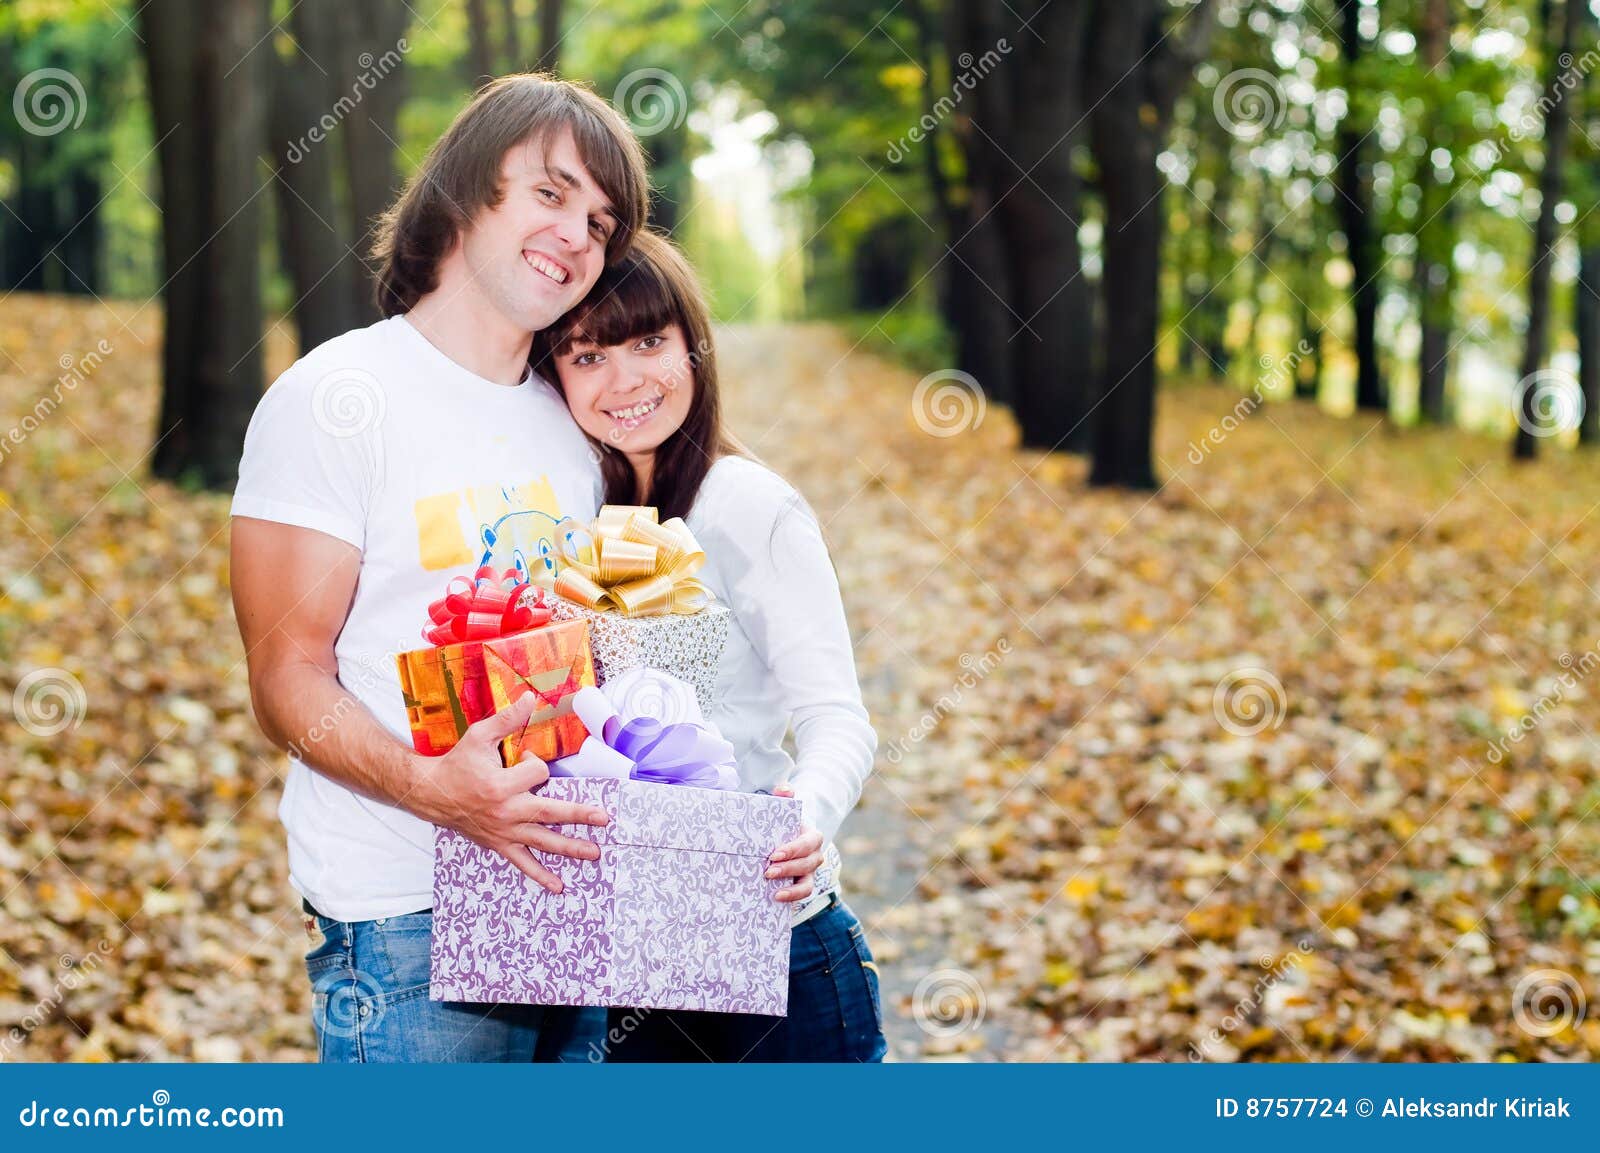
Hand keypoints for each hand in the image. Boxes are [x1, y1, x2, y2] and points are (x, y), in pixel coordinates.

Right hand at [409, 691, 608, 893]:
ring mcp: (504, 831)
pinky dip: (540, 875)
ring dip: (570, 848)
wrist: (431, 794)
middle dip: (579, 815)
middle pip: (550, 812)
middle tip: (604, 819)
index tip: (524, 758)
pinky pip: (522, 863)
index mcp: (501, 785)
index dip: (535, 762)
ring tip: (594, 854)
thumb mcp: (479, 736)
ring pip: (542, 842)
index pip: (537, 773)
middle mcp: (505, 811)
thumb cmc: (457, 764)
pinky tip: (558, 886)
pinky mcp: (499, 844)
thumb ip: (506, 719)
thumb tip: (530, 697)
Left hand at [766, 786, 823, 903]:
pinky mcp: (801, 885)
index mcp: (812, 837)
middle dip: (788, 869)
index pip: (806, 844)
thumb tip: (783, 789)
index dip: (793, 850)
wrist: (786, 838)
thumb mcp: (784, 808)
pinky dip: (792, 899)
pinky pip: (801, 895)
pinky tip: (776, 899)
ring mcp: (809, 873)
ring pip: (807, 884)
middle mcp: (814, 856)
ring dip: (792, 889)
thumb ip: (784, 795)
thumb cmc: (783, 823)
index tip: (774, 855)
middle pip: (806, 865)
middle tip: (768, 871)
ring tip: (775, 892)